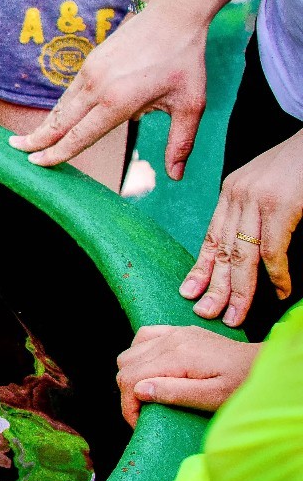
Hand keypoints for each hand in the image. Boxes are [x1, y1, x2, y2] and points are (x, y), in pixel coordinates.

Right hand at [10, 1, 207, 179]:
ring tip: (28, 138)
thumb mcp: (191, 105)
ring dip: (46, 124)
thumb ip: (180, 143)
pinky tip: (56, 117)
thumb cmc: (185, 62)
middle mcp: (98, 88)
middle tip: (15, 150)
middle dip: (37, 139)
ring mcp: (91, 73)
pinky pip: (70, 92)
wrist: (174, 16)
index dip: (57, 152)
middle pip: (61, 121)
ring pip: (62, 106)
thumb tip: (176, 177)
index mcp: (118, 102)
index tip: (37, 163)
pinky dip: (60, 108)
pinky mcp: (91, 62)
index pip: (80, 135)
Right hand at [116, 324, 260, 425]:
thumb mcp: (213, 397)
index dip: (128, 405)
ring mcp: (173, 333)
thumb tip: (139, 390)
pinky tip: (152, 369)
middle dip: (128, 392)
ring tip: (148, 393)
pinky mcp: (179, 331)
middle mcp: (170, 340)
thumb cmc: (243, 384)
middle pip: (125, 365)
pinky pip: (143, 337)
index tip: (140, 422)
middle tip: (145, 412)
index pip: (130, 379)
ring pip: (130, 352)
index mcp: (177, 356)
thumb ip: (176, 392)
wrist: (263, 364)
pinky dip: (139, 355)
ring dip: (132, 375)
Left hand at [181, 129, 302, 325]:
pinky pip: (272, 249)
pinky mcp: (280, 206)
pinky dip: (276, 275)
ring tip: (235, 316)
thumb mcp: (267, 187)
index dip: (201, 267)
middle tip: (207, 314)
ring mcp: (257, 200)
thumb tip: (251, 249)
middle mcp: (237, 195)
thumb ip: (255, 213)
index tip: (189, 292)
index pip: (211, 236)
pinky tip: (279, 292)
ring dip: (239, 290)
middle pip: (222, 250)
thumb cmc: (300, 164)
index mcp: (231, 191)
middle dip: (214, 286)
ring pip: (242, 255)